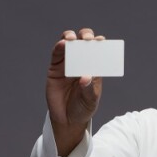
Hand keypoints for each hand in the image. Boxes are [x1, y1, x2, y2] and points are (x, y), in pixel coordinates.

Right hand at [46, 27, 105, 152]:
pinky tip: (62, 44)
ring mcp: (67, 63)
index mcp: (94, 68)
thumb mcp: (90, 100)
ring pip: (69, 43)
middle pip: (83, 42)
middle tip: (88, 39)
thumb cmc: (83, 108)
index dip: (99, 43)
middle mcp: (81, 62)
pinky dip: (59, 47)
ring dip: (70, 37)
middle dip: (86, 36)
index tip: (101, 41)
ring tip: (72, 39)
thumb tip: (86, 76)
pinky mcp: (55, 68)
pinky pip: (56, 54)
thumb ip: (88, 88)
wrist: (67, 120)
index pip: (97, 51)